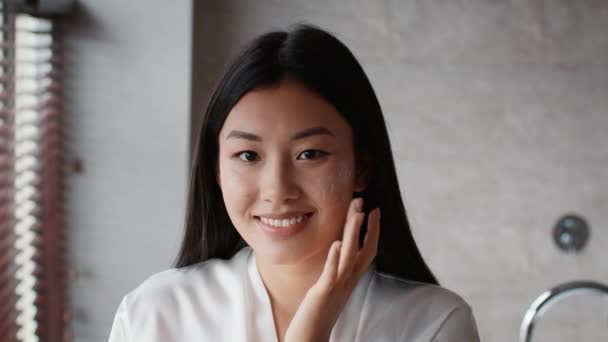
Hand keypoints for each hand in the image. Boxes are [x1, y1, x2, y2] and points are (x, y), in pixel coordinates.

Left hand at [284, 198, 380, 341]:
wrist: (310, 339)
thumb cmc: (318, 314)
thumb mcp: (330, 288)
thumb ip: (336, 271)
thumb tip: (339, 252)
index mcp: (349, 279)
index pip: (367, 251)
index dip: (372, 231)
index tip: (373, 210)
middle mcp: (347, 281)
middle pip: (362, 249)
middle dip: (364, 224)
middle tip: (362, 200)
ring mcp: (337, 287)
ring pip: (350, 256)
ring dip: (353, 233)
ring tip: (356, 212)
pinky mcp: (323, 294)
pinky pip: (331, 274)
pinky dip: (335, 258)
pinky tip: (336, 243)